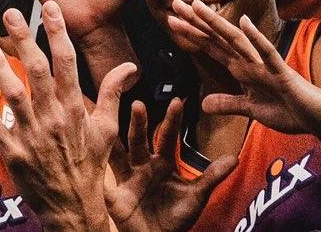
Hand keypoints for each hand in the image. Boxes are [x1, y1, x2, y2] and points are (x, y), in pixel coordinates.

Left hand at [0, 2, 131, 230]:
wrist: (74, 205)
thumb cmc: (90, 165)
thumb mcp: (107, 129)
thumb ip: (114, 93)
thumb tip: (130, 66)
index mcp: (76, 108)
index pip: (67, 62)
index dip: (57, 32)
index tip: (48, 8)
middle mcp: (53, 117)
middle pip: (37, 70)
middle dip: (23, 38)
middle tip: (10, 13)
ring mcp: (31, 134)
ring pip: (12, 92)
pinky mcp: (12, 151)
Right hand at [106, 98, 236, 231]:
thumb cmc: (176, 218)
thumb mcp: (196, 196)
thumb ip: (212, 176)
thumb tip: (235, 158)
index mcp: (163, 162)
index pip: (167, 137)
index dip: (172, 121)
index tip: (177, 102)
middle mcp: (142, 165)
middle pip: (139, 140)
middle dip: (139, 124)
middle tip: (139, 104)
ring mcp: (127, 179)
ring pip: (118, 155)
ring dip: (114, 141)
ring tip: (106, 124)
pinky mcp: (115, 196)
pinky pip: (104, 184)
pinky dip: (94, 173)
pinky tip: (85, 160)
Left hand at [166, 0, 320, 138]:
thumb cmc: (290, 111)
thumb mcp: (251, 110)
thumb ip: (229, 104)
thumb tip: (203, 103)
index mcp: (243, 69)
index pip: (212, 47)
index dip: (192, 34)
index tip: (172, 20)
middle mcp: (251, 62)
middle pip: (219, 38)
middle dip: (196, 22)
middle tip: (174, 4)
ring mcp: (266, 66)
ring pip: (237, 40)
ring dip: (217, 24)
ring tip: (198, 7)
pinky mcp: (282, 74)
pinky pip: (268, 54)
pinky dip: (256, 38)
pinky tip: (243, 22)